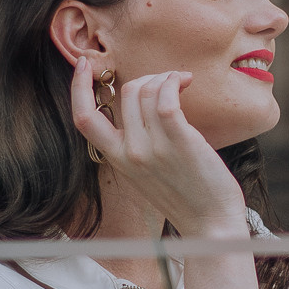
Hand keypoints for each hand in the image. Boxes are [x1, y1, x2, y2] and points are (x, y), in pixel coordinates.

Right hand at [72, 57, 245, 235]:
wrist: (211, 224)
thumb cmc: (186, 195)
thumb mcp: (147, 171)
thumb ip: (137, 143)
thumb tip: (142, 104)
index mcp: (117, 160)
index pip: (83, 119)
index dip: (77, 88)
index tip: (83, 64)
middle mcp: (129, 153)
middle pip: (126, 92)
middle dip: (148, 78)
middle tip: (169, 83)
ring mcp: (152, 148)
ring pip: (146, 89)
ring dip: (165, 77)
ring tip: (181, 83)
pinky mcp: (178, 142)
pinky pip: (166, 98)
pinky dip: (174, 82)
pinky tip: (185, 82)